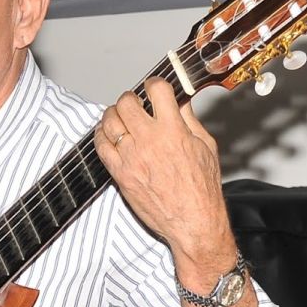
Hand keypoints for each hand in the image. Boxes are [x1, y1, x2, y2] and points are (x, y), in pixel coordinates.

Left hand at [93, 77, 233, 275]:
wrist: (192, 222)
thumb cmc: (203, 189)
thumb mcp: (205, 146)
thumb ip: (189, 120)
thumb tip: (180, 100)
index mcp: (173, 130)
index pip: (157, 90)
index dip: (155, 84)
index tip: (155, 88)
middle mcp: (149, 141)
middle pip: (127, 103)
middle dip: (131, 98)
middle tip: (135, 103)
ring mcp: (131, 158)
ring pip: (109, 122)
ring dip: (113, 114)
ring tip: (120, 117)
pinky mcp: (120, 174)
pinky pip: (100, 147)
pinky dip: (101, 135)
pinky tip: (108, 135)